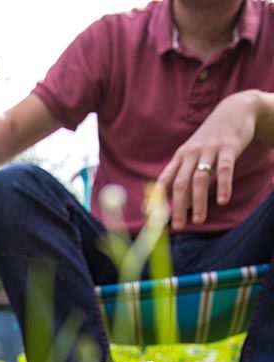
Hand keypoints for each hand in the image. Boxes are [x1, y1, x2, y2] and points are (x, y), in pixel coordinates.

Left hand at [156, 91, 259, 229]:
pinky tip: (222, 200)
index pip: (165, 180)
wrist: (234, 110)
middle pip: (180, 183)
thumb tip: (180, 206)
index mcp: (181, 156)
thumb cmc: (211, 139)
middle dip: (177, 207)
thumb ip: (187, 176)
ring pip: (200, 179)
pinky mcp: (229, 147)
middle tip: (178, 227)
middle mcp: (192, 153)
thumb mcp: (194, 153)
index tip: (152, 217)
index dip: (157, 199)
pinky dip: (223, 185)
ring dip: (198, 202)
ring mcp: (210, 149)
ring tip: (198, 220)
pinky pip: (225, 169)